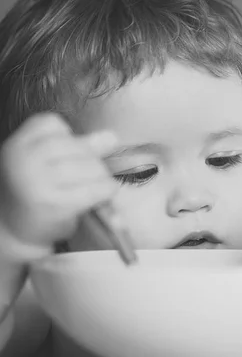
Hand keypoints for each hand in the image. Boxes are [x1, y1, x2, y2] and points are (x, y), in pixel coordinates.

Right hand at [0, 112, 118, 256]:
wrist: (15, 232)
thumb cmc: (35, 196)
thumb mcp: (44, 165)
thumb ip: (75, 147)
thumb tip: (111, 137)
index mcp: (18, 146)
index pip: (52, 124)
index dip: (71, 137)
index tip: (74, 155)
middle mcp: (25, 162)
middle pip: (76, 145)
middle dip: (93, 160)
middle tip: (94, 175)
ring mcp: (39, 183)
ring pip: (89, 166)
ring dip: (102, 177)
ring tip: (98, 186)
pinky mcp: (56, 205)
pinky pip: (94, 190)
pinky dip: (105, 191)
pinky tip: (104, 195)